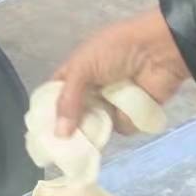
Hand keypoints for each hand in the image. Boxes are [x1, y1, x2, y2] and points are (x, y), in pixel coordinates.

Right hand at [52, 6, 192, 135]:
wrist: (159, 50)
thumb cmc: (116, 51)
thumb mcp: (83, 67)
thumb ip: (68, 100)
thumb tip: (59, 134)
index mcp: (77, 71)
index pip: (55, 93)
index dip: (46, 109)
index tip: (37, 129)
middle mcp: (92, 89)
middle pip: (73, 114)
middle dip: (67, 127)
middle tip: (57, 145)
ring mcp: (111, 103)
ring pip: (94, 124)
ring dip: (90, 130)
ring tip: (82, 139)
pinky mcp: (131, 114)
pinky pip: (118, 128)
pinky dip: (117, 126)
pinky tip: (112, 127)